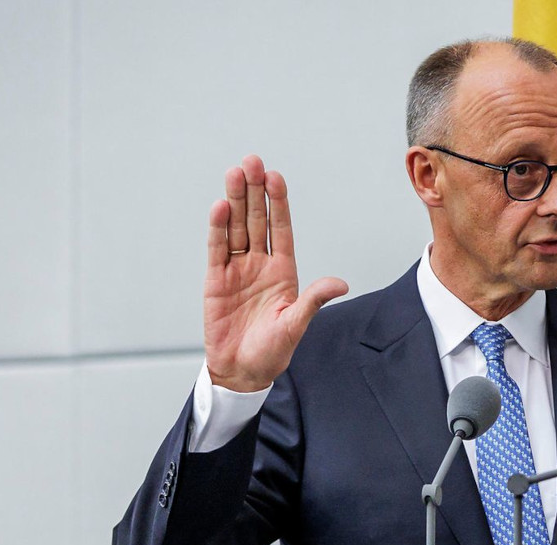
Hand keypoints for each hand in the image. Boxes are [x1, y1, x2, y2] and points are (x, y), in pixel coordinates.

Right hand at [204, 155, 347, 392]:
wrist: (242, 370)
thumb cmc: (272, 351)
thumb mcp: (296, 324)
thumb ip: (314, 300)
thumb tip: (341, 284)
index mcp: (283, 272)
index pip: (281, 229)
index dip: (278, 204)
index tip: (276, 178)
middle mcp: (260, 265)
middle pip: (256, 221)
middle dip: (254, 191)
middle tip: (252, 161)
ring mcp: (237, 270)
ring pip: (235, 228)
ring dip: (235, 201)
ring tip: (235, 173)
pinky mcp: (216, 280)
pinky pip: (217, 249)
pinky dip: (218, 228)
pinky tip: (220, 207)